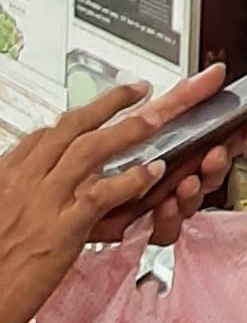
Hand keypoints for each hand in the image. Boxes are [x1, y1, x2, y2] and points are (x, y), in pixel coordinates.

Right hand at [0, 85, 168, 322]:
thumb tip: (34, 193)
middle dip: (107, 103)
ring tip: (156, 117)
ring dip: (127, 129)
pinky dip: (130, 180)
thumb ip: (17, 201)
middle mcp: (22, 184)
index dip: (74, 121)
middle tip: (136, 89)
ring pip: (88, 151)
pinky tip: (152, 171)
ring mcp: (41, 205)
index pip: (42, 138)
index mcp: (5, 179)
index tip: (95, 112)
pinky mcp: (59, 233)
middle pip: (69, 129)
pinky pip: (100, 195)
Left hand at [98, 65, 246, 248]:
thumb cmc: (103, 159)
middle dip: (220, 161)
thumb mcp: (143, 124)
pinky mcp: (145, 226)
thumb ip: (181, 100)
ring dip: (195, 189)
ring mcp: (163, 201)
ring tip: (189, 181)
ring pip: (193, 199)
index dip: (243, 133)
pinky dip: (170, 218)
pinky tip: (166, 205)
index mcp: (182, 148)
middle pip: (211, 170)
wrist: (63, 199)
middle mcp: (177, 174)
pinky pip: (167, 227)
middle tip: (218, 152)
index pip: (222, 139)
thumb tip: (215, 73)